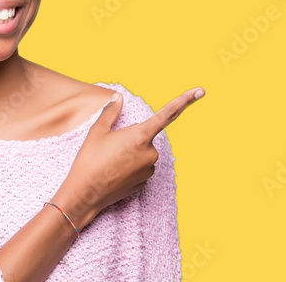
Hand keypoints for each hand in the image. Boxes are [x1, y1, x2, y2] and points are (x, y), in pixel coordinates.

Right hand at [52, 87, 204, 227]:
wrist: (85, 194)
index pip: (168, 114)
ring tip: (110, 161)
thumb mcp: (97, 131)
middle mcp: (150, 152)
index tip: (200, 90)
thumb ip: (111, 112)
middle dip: (132, 139)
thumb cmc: (89, 161)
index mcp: (141, 136)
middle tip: (111, 148)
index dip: (184, 100)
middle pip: (146, 137)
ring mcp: (149, 169)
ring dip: (131, 154)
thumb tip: (118, 98)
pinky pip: (142, 168)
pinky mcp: (145, 182)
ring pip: (144, 153)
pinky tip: (115, 172)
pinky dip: (130, 167)